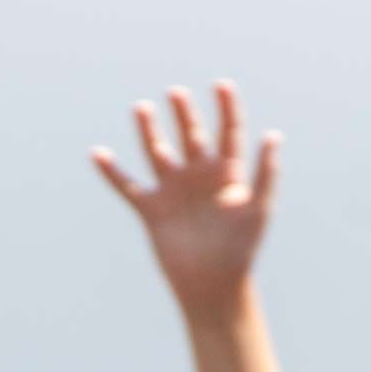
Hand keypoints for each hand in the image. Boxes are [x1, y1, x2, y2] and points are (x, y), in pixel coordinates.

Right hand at [94, 82, 276, 313]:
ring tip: (141, 107)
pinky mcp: (152, 211)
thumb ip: (266, 172)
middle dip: (184, 112)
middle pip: (191, 135)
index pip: (228, 131)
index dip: (227, 107)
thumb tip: (273, 135)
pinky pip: (128, 187)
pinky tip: (97, 153)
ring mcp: (174, 192)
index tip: (221, 85)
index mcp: (227, 174)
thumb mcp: (258, 209)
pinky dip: (112, 172)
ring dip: (148, 130)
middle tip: (176, 92)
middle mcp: (199, 178)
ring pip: (157, 152)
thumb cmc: (240, 250)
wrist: (213, 286)